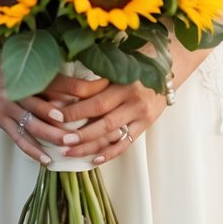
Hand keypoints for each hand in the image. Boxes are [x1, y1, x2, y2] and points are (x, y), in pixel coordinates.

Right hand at [0, 49, 79, 164]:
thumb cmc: (1, 60)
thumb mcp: (23, 59)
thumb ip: (45, 71)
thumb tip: (74, 82)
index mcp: (26, 72)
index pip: (57, 81)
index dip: (78, 87)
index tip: (97, 93)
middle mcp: (17, 90)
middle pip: (45, 107)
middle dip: (65, 120)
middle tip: (83, 130)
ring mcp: (7, 106)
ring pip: (32, 125)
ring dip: (51, 136)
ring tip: (69, 145)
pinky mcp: (0, 119)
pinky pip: (18, 137)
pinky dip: (32, 150)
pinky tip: (46, 159)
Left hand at [42, 71, 167, 165]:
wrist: (168, 67)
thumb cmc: (137, 63)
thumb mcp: (118, 67)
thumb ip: (97, 80)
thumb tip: (65, 93)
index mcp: (122, 81)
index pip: (95, 99)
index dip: (74, 109)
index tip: (55, 115)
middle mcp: (132, 98)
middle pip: (102, 119)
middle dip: (79, 132)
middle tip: (60, 141)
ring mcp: (140, 113)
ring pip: (112, 134)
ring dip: (89, 145)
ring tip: (69, 152)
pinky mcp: (145, 124)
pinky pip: (126, 143)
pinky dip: (110, 153)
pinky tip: (95, 160)